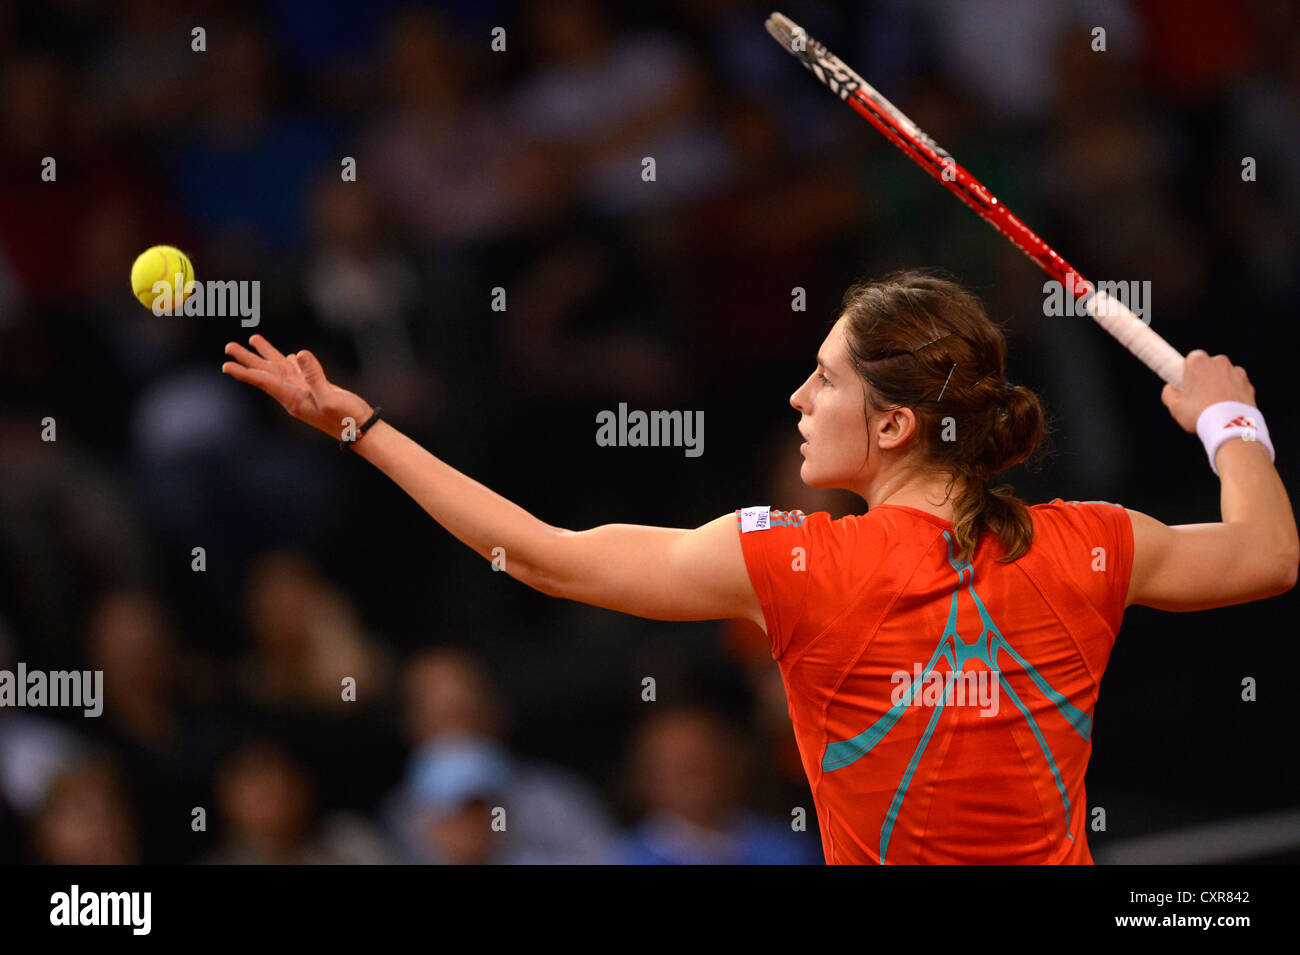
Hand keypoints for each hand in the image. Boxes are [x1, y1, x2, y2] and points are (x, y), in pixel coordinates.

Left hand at [222, 334, 373, 440]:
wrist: (363, 431)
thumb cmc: (347, 419)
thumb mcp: (331, 398)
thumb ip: (314, 376)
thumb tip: (298, 354)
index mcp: (294, 399)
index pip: (265, 382)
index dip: (246, 372)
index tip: (226, 365)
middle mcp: (295, 396)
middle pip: (267, 373)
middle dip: (248, 359)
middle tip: (229, 346)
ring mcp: (305, 393)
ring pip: (281, 370)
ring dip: (266, 356)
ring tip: (253, 340)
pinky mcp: (317, 391)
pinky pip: (297, 373)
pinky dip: (289, 362)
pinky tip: (287, 356)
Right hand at [1161, 349, 1256, 433]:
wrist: (1230, 426)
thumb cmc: (1199, 414)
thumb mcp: (1175, 406)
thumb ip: (1169, 394)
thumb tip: (1170, 389)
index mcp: (1198, 362)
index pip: (1191, 359)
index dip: (1188, 372)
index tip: (1186, 385)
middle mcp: (1219, 362)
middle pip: (1209, 366)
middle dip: (1205, 377)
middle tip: (1199, 396)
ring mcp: (1236, 372)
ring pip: (1225, 376)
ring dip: (1220, 385)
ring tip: (1215, 406)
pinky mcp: (1248, 384)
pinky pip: (1238, 387)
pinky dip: (1233, 394)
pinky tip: (1227, 409)